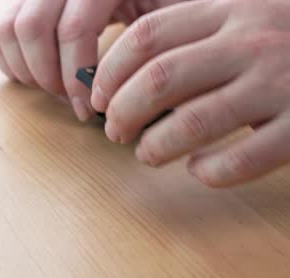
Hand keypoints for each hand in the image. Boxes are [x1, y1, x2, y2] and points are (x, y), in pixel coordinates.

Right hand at [0, 0, 181, 121]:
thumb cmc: (164, 5)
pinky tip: (37, 78)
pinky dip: (10, 62)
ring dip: (27, 71)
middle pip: (33, 28)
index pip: (74, 28)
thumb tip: (149, 91)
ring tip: (56, 90)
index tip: (89, 109)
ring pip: (9, 29)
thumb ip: (164, 38)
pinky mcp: (24, 2)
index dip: (77, 76)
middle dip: (49, 77)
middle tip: (71, 102)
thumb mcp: (174, 12)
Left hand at [93, 0, 289, 186]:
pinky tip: (199, 169)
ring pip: (191, 123)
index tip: (96, 97)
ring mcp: (280, 83)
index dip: (109, 71)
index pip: (147, 37)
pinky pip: (242, 160)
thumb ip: (197, 33)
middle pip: (159, 80)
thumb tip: (122, 77)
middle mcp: (252, 42)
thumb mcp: (248, 14)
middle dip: (122, 113)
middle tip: (114, 131)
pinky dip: (209, 171)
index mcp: (231, 10)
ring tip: (147, 154)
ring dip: (155, 147)